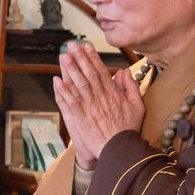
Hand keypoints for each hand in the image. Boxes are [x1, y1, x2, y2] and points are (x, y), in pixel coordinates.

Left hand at [53, 42, 142, 167]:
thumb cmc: (128, 129)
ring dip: (70, 69)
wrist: (120, 148)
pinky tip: (56, 80)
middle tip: (71, 45)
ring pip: (78, 84)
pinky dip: (63, 90)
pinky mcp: (80, 116)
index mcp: (113, 93)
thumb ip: (131, 87)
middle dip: (79, 58)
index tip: (86, 46)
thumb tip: (124, 72)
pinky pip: (70, 101)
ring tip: (63, 56)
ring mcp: (90, 106)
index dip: (92, 58)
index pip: (101, 71)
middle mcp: (100, 97)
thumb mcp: (138, 106)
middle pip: (88, 74)